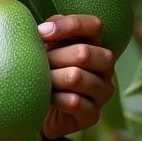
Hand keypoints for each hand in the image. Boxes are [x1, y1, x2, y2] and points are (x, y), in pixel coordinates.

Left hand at [38, 14, 115, 138]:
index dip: (68, 26)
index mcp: (94, 45)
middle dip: (54, 57)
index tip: (40, 33)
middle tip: (37, 64)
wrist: (40, 110)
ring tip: (39, 81)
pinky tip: (45, 98)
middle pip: (84, 52)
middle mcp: (104, 67)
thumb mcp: (46, 48)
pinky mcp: (93, 114)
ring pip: (76, 77)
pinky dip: (54, 98)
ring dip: (51, 78)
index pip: (93, 25)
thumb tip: (43, 29)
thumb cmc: (44, 72)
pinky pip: (74, 102)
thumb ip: (48, 32)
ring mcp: (102, 91)